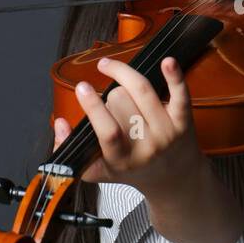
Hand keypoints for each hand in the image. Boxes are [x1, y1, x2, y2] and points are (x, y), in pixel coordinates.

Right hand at [53, 56, 204, 196]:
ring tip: (112, 70)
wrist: (175, 180)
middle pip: (121, 101)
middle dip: (110, 96)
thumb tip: (60, 124)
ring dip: (124, 74)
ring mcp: (167, 132)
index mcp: (122, 160)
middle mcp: (147, 146)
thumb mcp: (97, 170)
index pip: (109, 131)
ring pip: (142, 90)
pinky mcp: (183, 121)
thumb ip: (70, 149)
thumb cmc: (135, 172)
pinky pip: (180, 94)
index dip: (94, 106)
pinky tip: (167, 61)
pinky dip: (174, 77)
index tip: (82, 87)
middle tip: (112, 106)